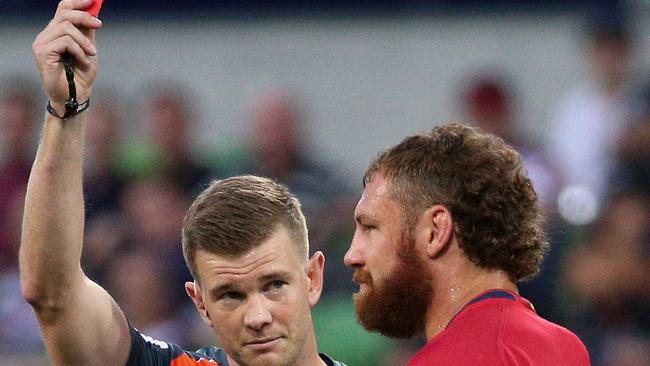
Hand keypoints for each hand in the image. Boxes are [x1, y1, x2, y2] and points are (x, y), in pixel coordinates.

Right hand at [32, 0, 102, 115]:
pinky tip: (83, 62)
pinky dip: (79, 51)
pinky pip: (65, 42)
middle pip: (64, 13)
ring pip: (66, 27)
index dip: (78, 2)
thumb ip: (88, 31)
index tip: (94, 1)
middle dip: (85, 17)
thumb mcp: (88, 49)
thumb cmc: (81, 75)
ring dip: (84, 41)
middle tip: (99, 25)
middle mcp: (46, 36)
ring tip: (91, 55)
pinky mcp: (42, 53)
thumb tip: (94, 12)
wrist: (77, 96)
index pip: (63, 9)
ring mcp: (42, 44)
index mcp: (56, 33)